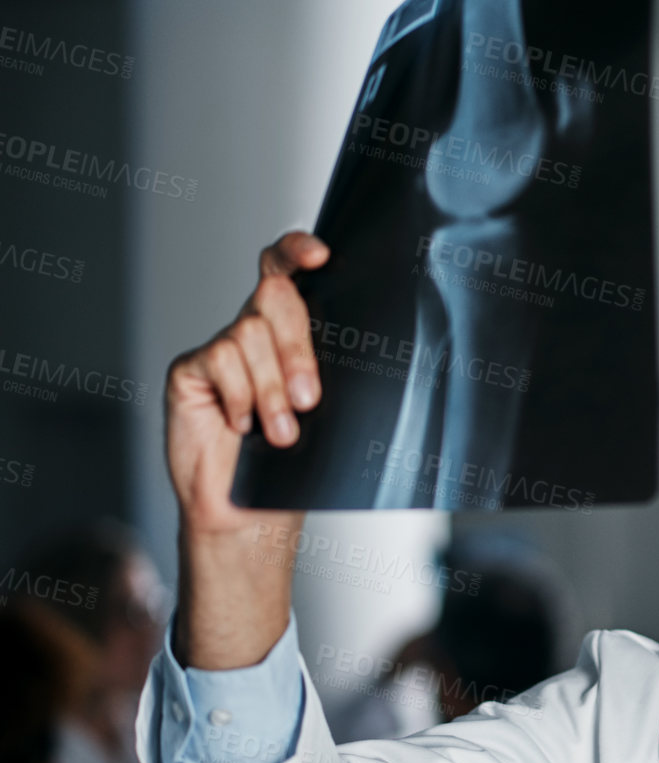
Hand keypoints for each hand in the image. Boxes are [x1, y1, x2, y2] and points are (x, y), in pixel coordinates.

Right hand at [163, 231, 326, 667]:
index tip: (321, 256)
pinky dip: (238, 396)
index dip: (297, 251)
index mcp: (292, 331)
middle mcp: (254, 330)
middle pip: (273, 298)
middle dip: (296, 348)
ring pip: (248, 335)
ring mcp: (220, 348)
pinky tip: (240, 425)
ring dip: (270, 389)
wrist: (253, 512)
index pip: (287, 270)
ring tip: (279, 434)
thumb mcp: (328, 410)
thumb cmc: (298, 462)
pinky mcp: (190, 370)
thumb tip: (364, 346)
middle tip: (309, 399)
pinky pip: (217, 361)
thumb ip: (331, 370)